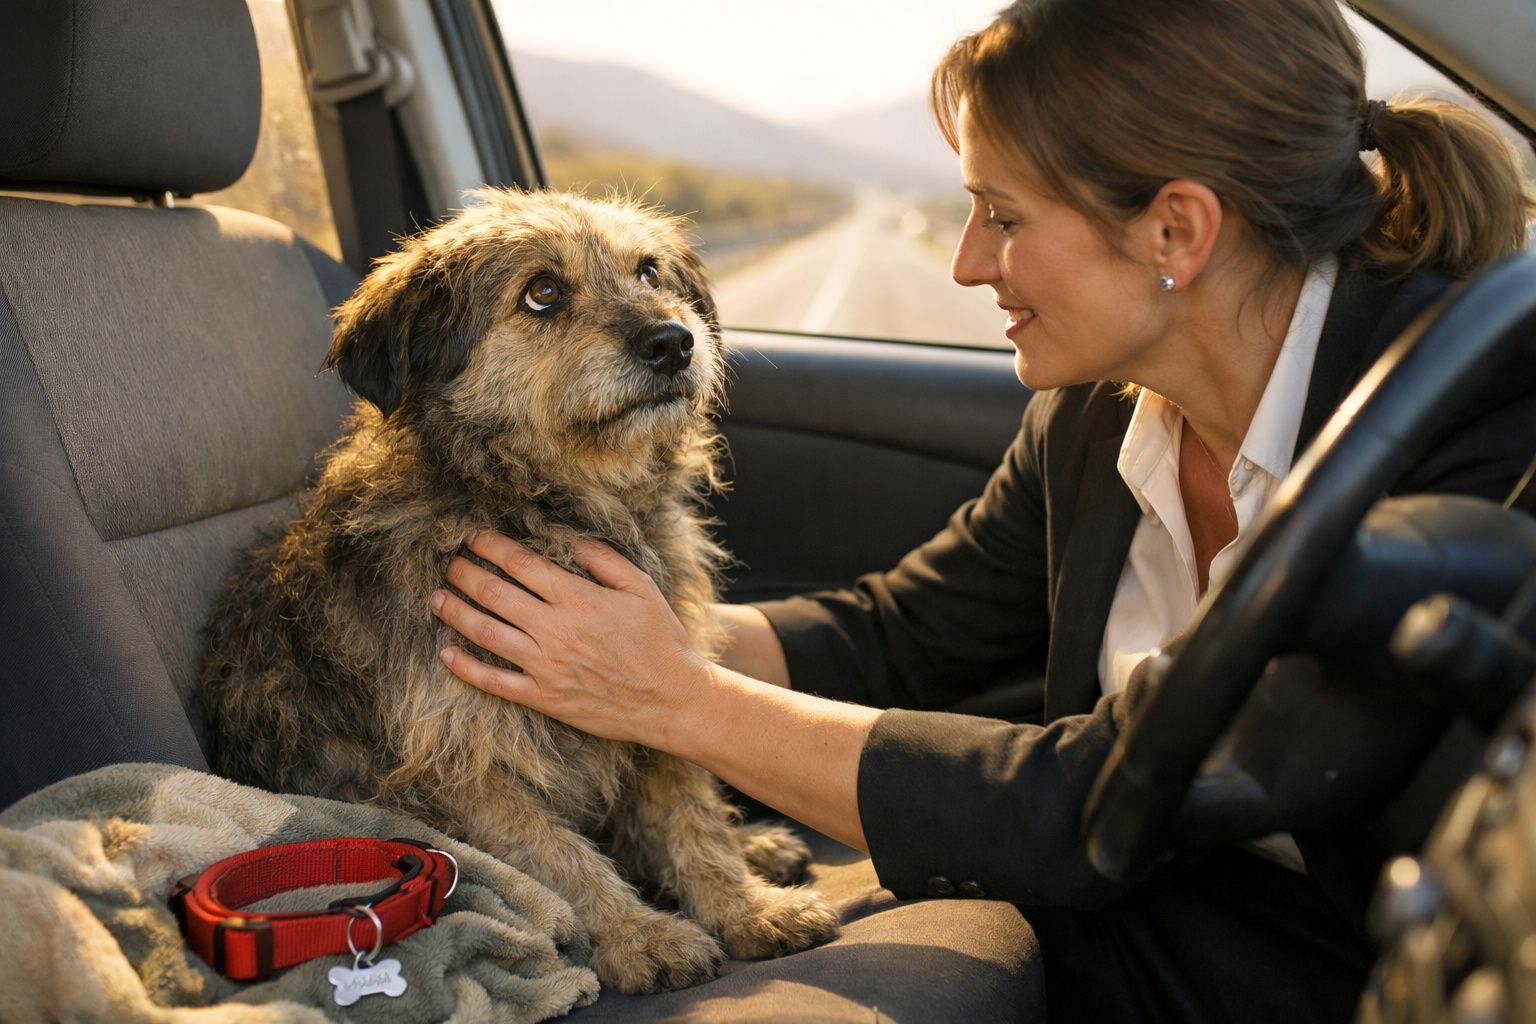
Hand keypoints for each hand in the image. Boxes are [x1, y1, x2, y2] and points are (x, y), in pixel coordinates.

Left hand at [431, 532, 710, 746]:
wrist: (671, 699)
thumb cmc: (660, 641)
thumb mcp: (641, 588)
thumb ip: (603, 560)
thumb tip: (568, 539)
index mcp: (578, 598)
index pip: (521, 564)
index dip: (492, 546)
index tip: (474, 536)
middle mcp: (555, 629)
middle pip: (494, 593)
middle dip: (465, 573)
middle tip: (448, 562)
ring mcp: (545, 666)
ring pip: (485, 633)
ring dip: (455, 611)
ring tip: (436, 597)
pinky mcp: (543, 697)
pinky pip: (494, 682)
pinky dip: (465, 667)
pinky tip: (446, 653)